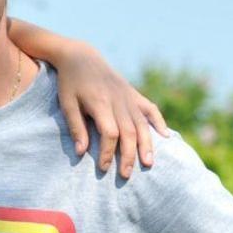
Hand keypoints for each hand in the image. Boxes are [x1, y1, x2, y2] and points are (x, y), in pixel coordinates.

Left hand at [55, 40, 167, 178]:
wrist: (81, 57)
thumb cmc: (70, 83)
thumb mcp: (67, 104)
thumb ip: (76, 127)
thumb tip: (80, 153)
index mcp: (100, 103)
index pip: (109, 133)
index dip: (108, 152)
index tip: (103, 168)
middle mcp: (118, 101)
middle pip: (129, 132)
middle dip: (128, 155)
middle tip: (126, 175)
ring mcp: (128, 97)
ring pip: (142, 124)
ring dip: (147, 145)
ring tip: (149, 164)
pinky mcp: (133, 94)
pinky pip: (150, 109)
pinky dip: (159, 122)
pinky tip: (165, 137)